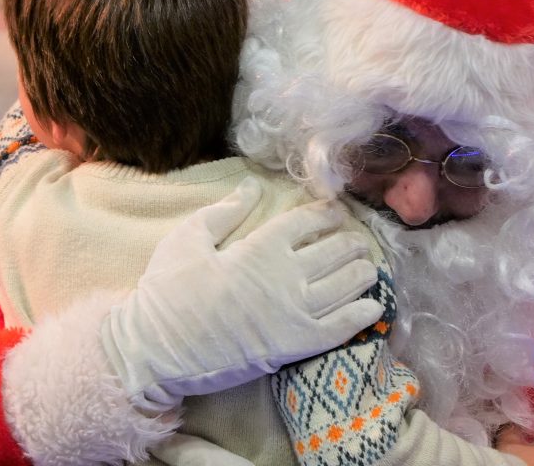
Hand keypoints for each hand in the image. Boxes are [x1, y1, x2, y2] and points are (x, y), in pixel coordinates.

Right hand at [100, 177, 383, 410]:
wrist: (161, 348)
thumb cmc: (170, 290)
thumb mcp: (190, 238)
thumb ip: (225, 211)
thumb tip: (252, 185)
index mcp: (260, 246)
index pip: (307, 222)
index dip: (326, 214)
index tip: (336, 211)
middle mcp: (286, 276)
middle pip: (334, 251)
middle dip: (350, 242)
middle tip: (357, 241)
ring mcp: (295, 312)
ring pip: (345, 286)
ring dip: (362, 273)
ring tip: (368, 268)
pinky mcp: (296, 345)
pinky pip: (341, 327)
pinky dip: (361, 314)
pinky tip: (372, 305)